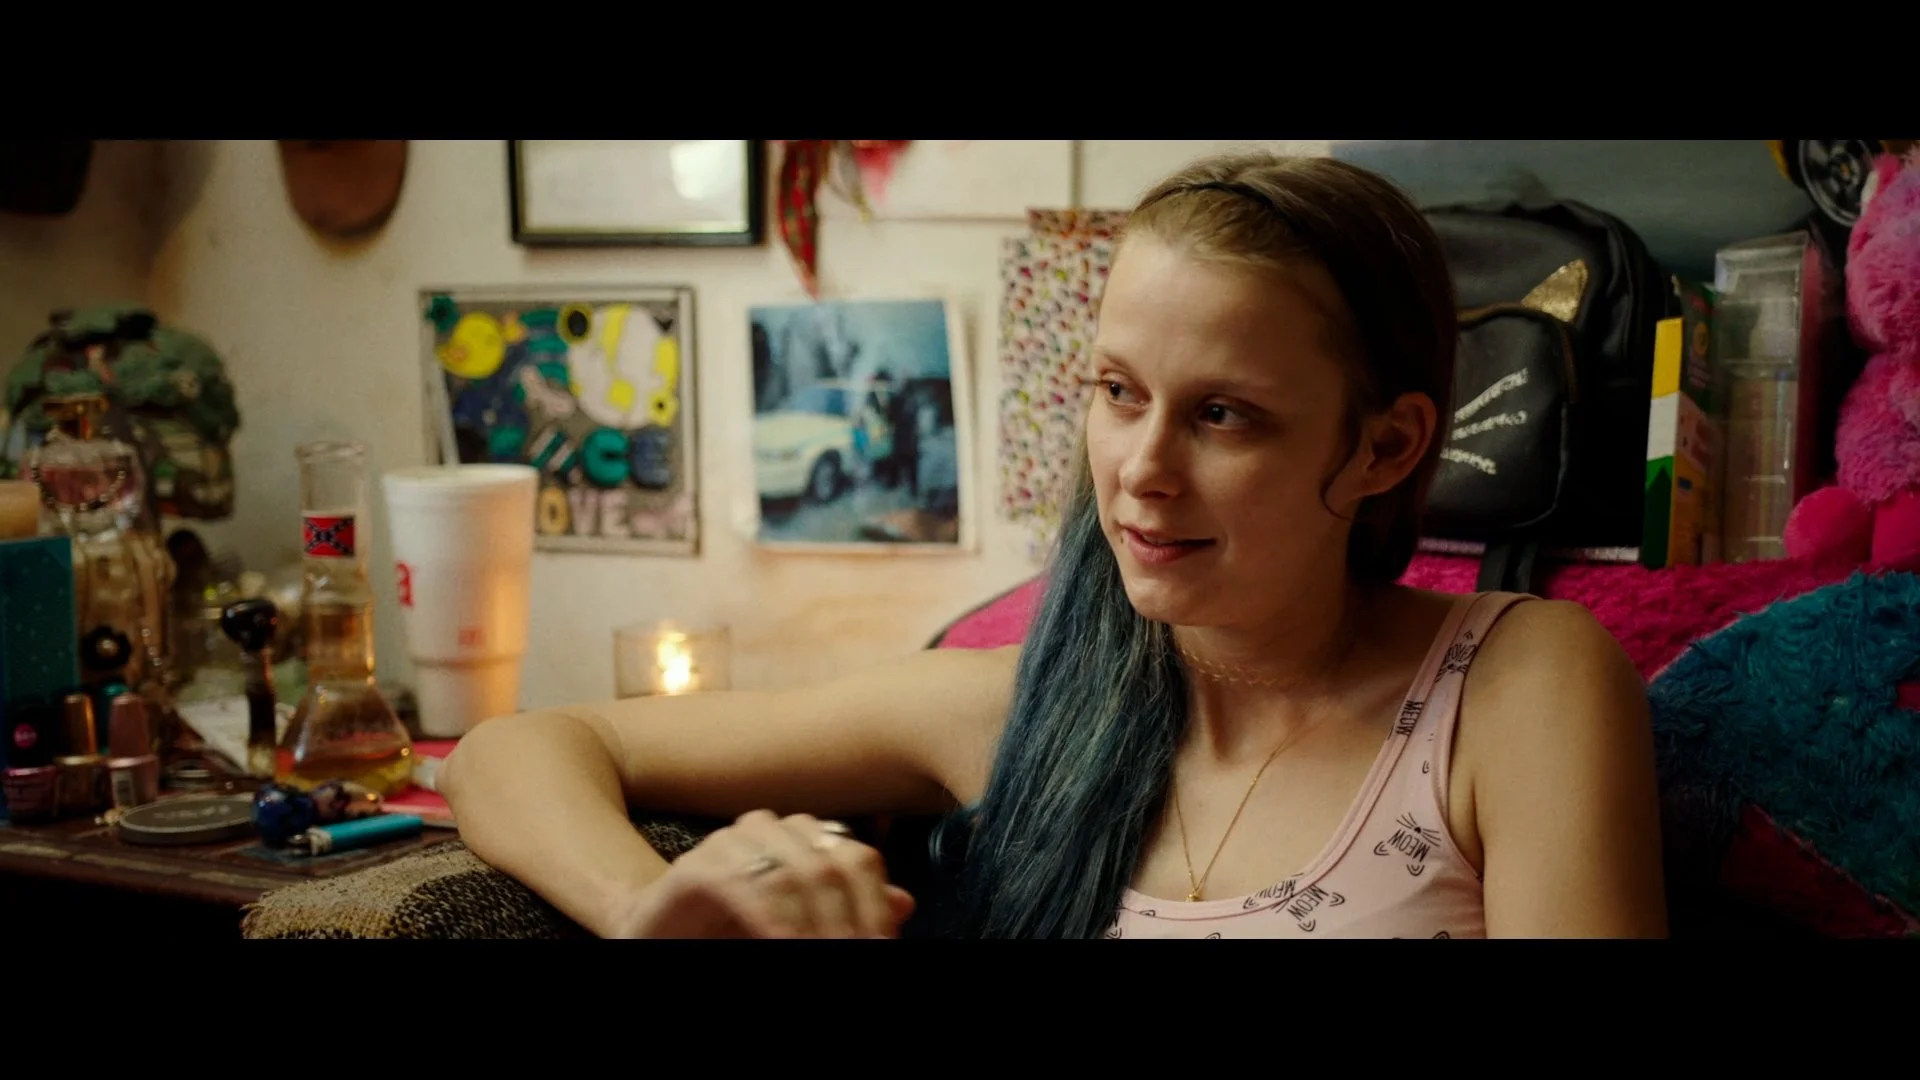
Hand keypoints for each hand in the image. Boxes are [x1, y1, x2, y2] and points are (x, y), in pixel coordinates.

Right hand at [612, 811, 915, 938]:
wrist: (660, 931)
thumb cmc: (733, 929)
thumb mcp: (801, 924)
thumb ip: (850, 911)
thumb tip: (904, 902)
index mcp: (800, 837)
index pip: (856, 858)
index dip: (874, 903)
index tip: (882, 942)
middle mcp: (767, 831)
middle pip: (828, 865)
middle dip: (847, 919)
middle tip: (855, 952)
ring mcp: (728, 844)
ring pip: (789, 871)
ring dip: (812, 923)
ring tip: (821, 950)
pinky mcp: (692, 868)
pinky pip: (740, 883)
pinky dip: (770, 918)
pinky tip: (784, 942)